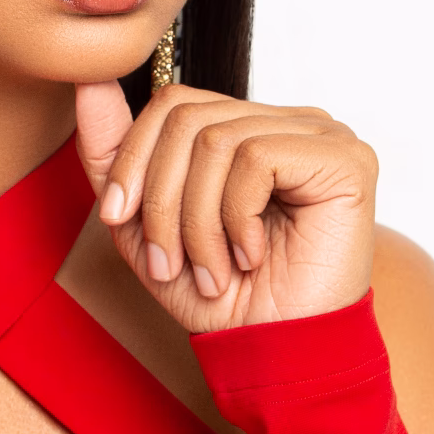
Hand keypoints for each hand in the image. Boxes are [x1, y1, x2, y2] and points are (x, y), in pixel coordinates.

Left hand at [75, 79, 376, 332]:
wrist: (274, 353)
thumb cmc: (218, 297)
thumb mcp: (142, 225)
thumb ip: (113, 153)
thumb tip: (88, 80)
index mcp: (249, 129)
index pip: (173, 103)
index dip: (132, 158)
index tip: (116, 219)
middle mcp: (288, 122)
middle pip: (187, 116)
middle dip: (160, 198)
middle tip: (167, 263)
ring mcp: (321, 135)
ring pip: (216, 141)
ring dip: (196, 222)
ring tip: (211, 271)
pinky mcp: (344, 158)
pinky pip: (256, 159)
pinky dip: (236, 218)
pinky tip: (252, 256)